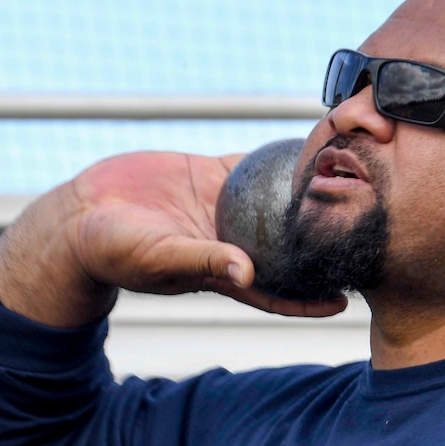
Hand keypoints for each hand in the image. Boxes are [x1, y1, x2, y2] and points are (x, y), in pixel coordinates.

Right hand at [0, 151, 347, 325]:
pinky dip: (274, 159)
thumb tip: (250, 273)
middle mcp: (229, 240)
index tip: (347, 300)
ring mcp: (221, 207)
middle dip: (319, 244)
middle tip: (364, 237)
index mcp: (222, 270)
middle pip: (285, 246)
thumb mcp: (162, 257)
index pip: (276, 290)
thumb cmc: (116, 251)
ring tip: (348, 185)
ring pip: (273, 202)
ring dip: (303, 196)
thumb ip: (205, 262)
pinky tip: (305, 145)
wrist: (80, 216)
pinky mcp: (207, 176)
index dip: (309, 298)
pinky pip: (249, 166)